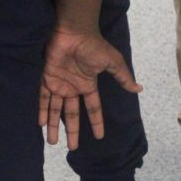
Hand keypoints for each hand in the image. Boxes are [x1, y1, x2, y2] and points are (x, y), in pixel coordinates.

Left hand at [39, 25, 141, 149]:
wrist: (74, 32)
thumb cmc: (93, 45)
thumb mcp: (112, 62)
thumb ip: (122, 77)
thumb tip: (138, 89)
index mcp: (88, 85)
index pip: (93, 108)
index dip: (96, 122)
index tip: (99, 137)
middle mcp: (73, 88)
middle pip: (72, 114)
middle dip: (72, 131)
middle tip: (72, 148)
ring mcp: (60, 84)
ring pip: (56, 110)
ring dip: (54, 126)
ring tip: (52, 143)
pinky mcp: (47, 78)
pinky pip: (43, 98)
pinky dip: (42, 111)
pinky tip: (41, 124)